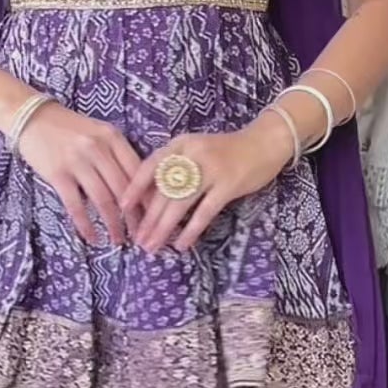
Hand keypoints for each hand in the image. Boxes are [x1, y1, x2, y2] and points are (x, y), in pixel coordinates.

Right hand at [16, 101, 144, 246]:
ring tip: (119, 240)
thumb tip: (134, 191)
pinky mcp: (58, 174)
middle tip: (141, 235)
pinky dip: (86, 225)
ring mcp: (78, 161)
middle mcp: (98, 147)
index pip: (138, 170)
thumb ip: (115, 155)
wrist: (32, 117)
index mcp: (113, 137)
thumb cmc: (68, 128)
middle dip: (134, 216)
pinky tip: (93, 238)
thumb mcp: (98, 133)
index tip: (155, 216)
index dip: (147, 196)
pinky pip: (76, 205)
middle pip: (123, 188)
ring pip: (103, 200)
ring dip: (114, 224)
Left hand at [122, 113, 293, 253]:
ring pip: (179, 203)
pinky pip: (204, 212)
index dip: (134, 187)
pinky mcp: (228, 184)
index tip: (122, 207)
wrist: (265, 142)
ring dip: (164, 227)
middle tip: (138, 240)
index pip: (150, 165)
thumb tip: (151, 199)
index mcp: (181, 144)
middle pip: (163, 190)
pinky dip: (191, 230)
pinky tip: (182, 244)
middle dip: (148, 218)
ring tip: (154, 245)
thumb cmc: (227, 150)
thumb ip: (176, 166)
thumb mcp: (196, 149)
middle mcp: (192, 154)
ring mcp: (210, 169)